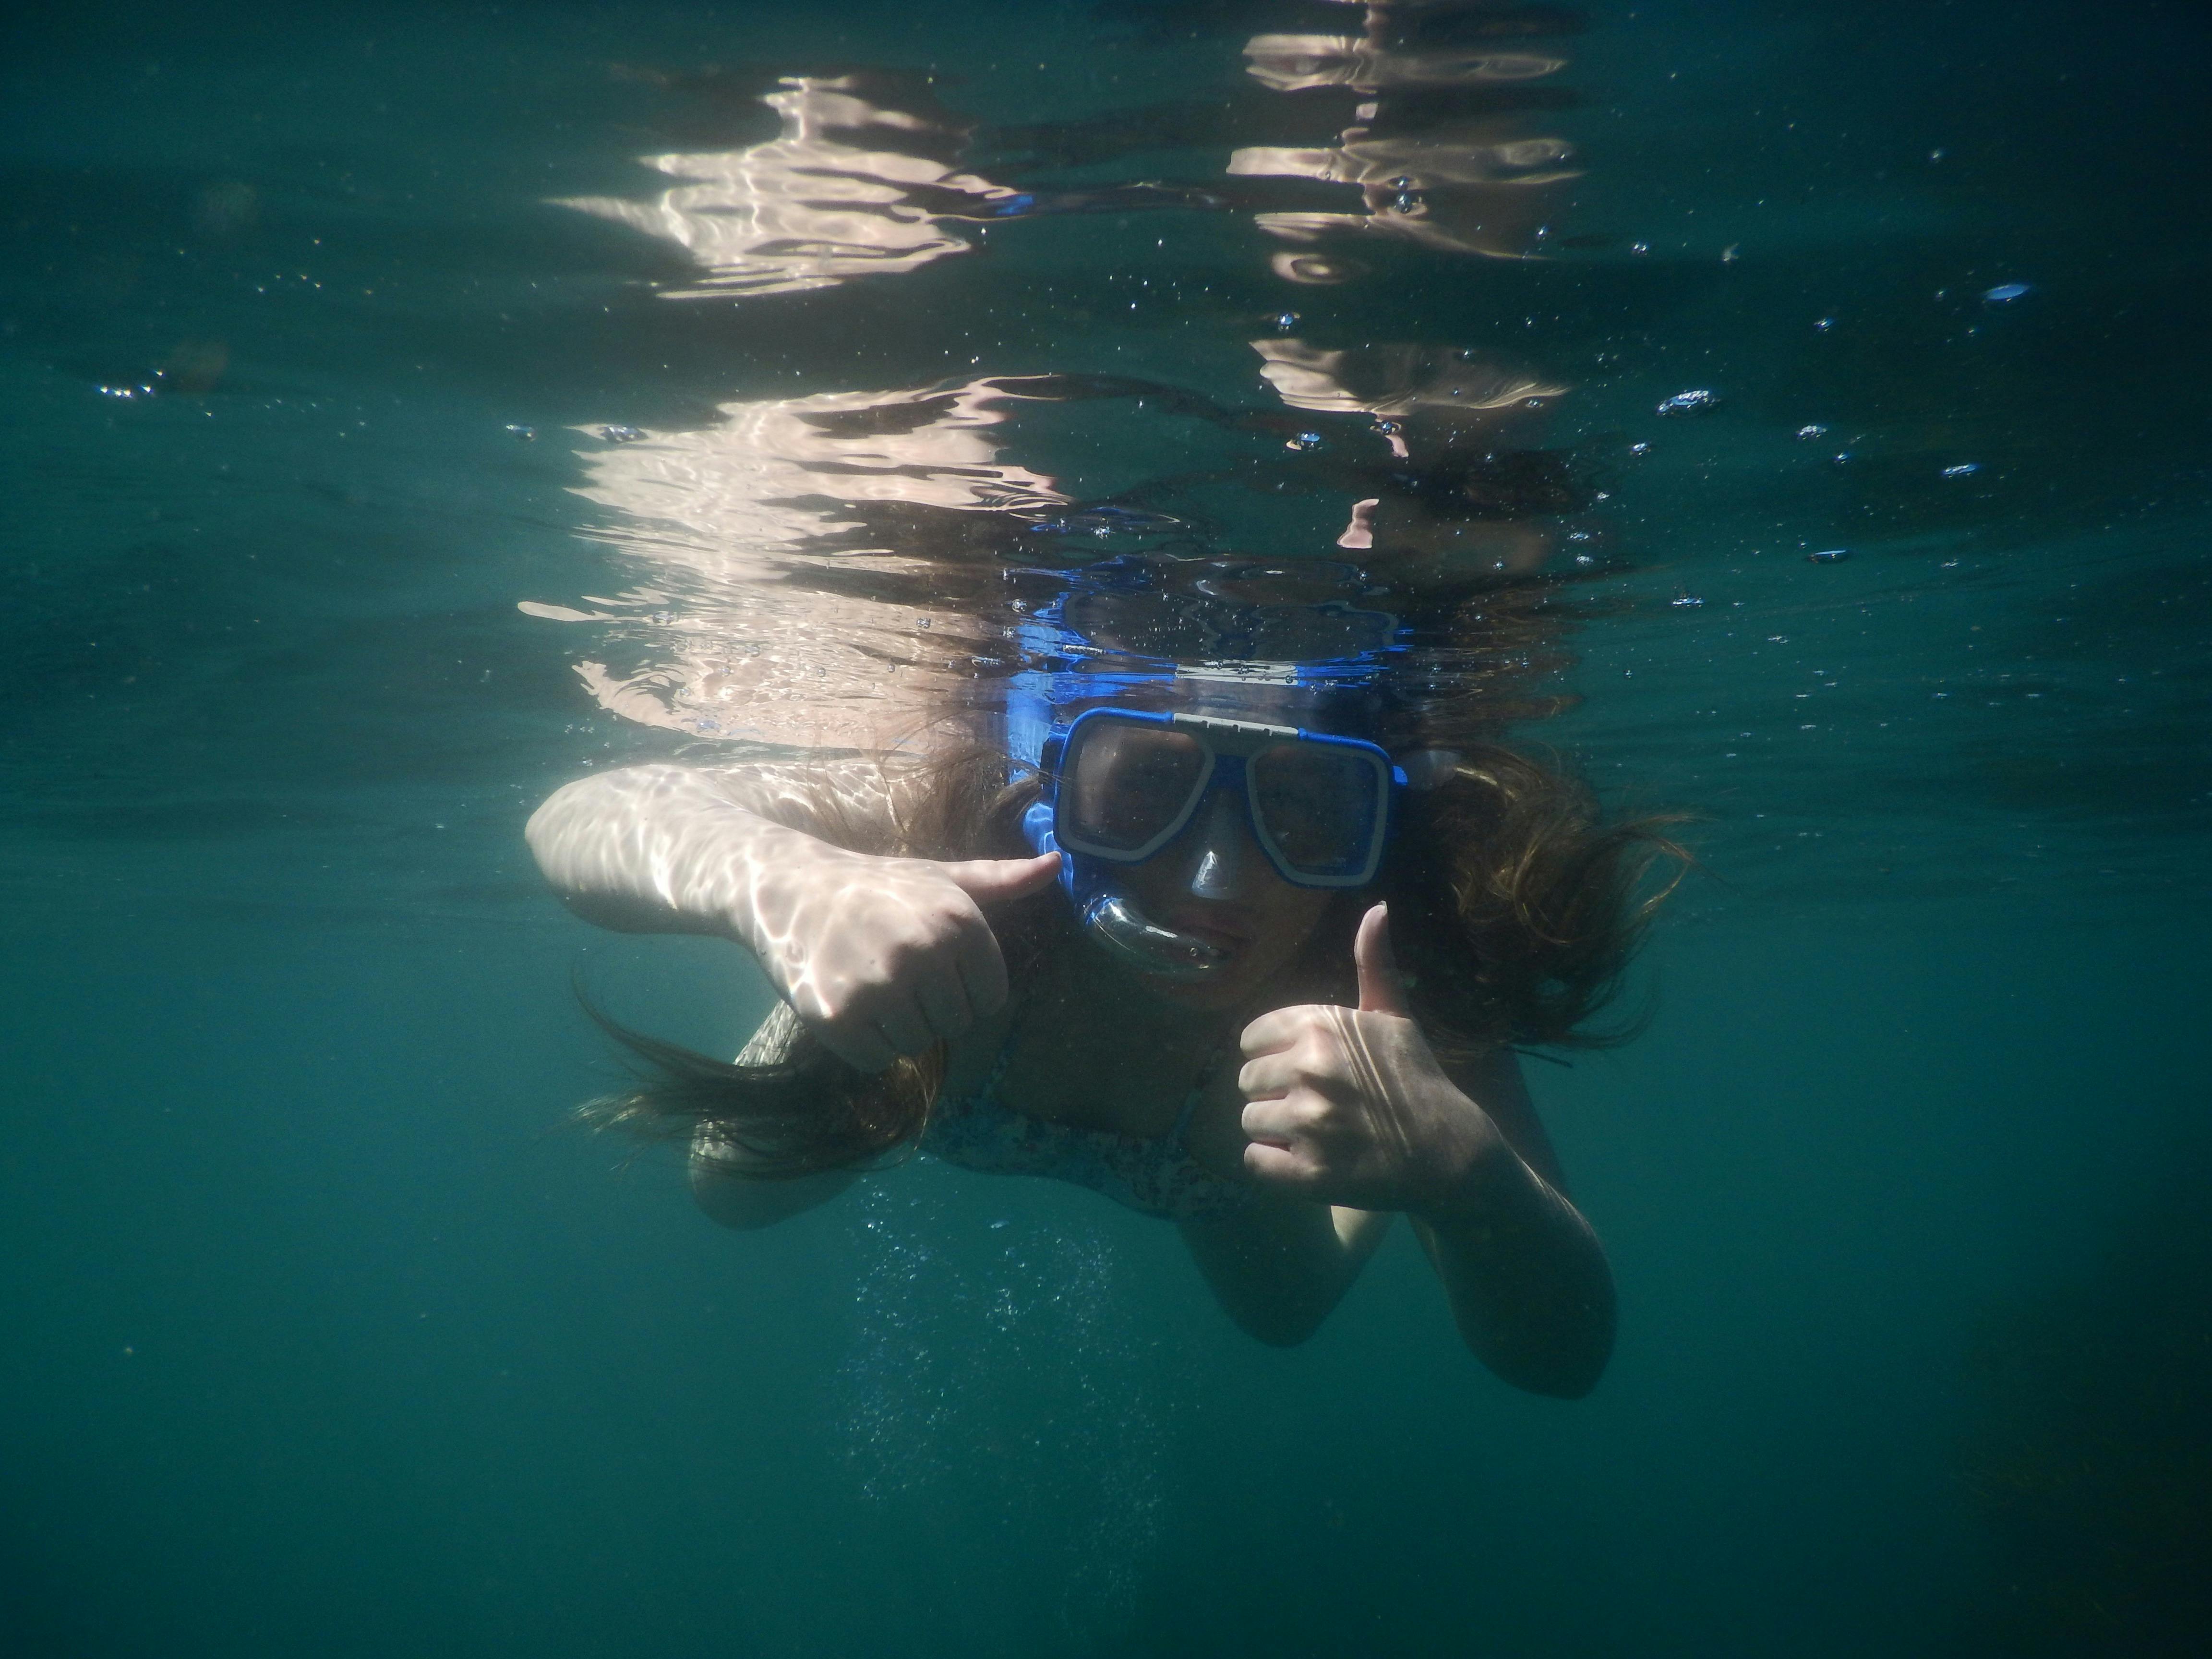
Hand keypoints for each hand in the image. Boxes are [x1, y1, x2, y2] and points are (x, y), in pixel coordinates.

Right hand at [744, 841, 1059, 1072]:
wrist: (788, 888)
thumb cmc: (876, 887)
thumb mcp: (943, 877)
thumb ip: (1002, 880)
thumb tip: (1058, 863)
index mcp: (959, 921)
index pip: (991, 1000)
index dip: (963, 989)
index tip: (930, 963)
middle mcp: (923, 951)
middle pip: (954, 1025)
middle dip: (929, 1007)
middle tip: (892, 970)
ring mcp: (879, 984)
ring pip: (916, 1044)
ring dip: (895, 1026)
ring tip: (869, 982)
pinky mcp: (838, 1015)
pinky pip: (876, 1060)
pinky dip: (864, 1044)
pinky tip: (847, 1002)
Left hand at [1236, 903, 1506, 1212]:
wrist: (1448, 1154)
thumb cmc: (1416, 1081)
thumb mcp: (1395, 1017)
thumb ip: (1375, 964)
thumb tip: (1377, 908)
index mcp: (1320, 1026)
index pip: (1250, 1038)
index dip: (1276, 1056)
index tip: (1310, 1071)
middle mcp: (1309, 1070)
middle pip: (1246, 1081)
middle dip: (1276, 1094)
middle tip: (1319, 1106)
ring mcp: (1308, 1124)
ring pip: (1250, 1122)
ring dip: (1277, 1131)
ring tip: (1318, 1134)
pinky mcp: (1307, 1173)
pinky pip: (1254, 1163)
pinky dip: (1275, 1167)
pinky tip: (1310, 1161)